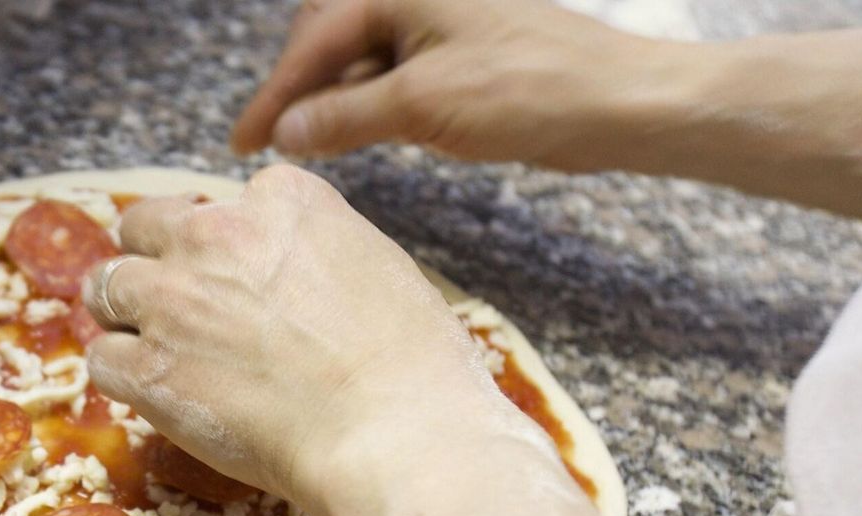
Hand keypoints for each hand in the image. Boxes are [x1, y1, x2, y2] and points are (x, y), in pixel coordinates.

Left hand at [82, 165, 546, 515]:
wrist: (391, 432)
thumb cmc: (410, 363)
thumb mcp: (376, 266)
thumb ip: (316, 249)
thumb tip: (295, 272)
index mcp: (281, 199)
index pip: (220, 203)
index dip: (221, 245)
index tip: (236, 278)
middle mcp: (215, 233)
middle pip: (144, 228)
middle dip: (154, 263)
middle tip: (176, 307)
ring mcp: (172, 298)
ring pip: (107, 288)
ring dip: (126, 317)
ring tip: (156, 352)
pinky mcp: (148, 366)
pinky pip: (104, 359)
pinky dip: (123, 376)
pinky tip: (156, 396)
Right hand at [233, 0, 861, 216]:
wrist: (622, 103)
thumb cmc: (528, 91)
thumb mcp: (421, 107)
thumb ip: (344, 116)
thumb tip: (286, 132)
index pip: (314, 42)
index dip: (274, 96)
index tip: (240, 142)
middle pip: (331, 37)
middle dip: (298, 87)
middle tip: (271, 141)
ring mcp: (443, 23)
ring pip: (364, 58)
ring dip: (333, 100)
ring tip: (309, 146)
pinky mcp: (464, 54)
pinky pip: (397, 73)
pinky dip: (370, 104)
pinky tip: (360, 135)